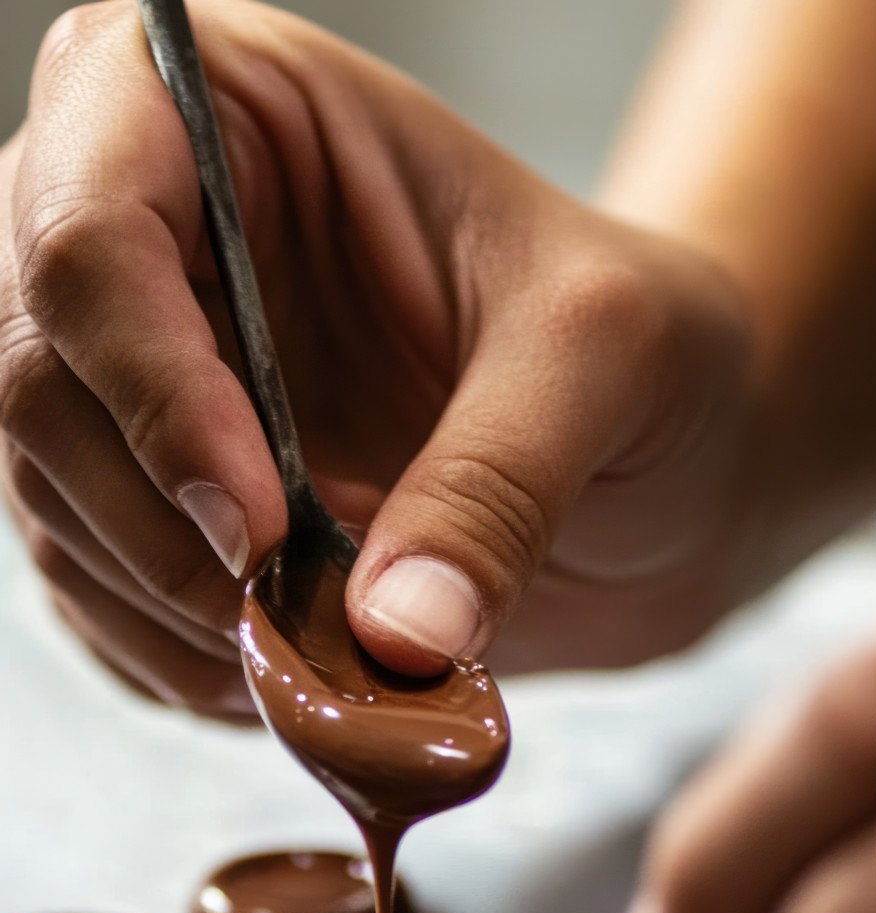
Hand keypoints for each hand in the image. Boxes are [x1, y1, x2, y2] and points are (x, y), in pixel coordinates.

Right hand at [0, 0, 753, 714]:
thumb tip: (396, 634)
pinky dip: (179, 660)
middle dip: (159, 529)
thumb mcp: (609, 359)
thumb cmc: (637, 343)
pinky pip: (95, 595)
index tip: (262, 526)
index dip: (153, 389)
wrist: (649, 458)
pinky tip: (290, 670)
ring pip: (48, 502)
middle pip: (30, 380)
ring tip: (320, 653)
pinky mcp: (146, 498)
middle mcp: (146, 234)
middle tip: (293, 620)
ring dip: (173, 611)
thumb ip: (502, 478)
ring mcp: (129, 375)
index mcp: (228, 114)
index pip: (90, 228)